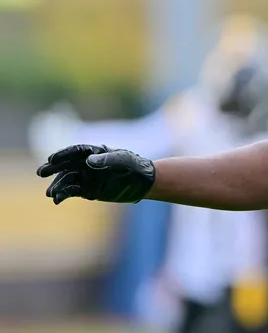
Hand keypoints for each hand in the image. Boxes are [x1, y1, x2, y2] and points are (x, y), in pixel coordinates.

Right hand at [36, 144, 155, 204]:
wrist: (142, 183)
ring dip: (57, 185)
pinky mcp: (87, 190)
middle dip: (53, 168)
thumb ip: (106, 159)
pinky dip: (63, 194)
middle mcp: (87, 164)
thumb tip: (89, 161)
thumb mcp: (123, 161)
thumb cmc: (134, 166)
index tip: (52, 159)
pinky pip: (71, 191)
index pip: (75, 151)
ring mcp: (86, 177)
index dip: (63, 155)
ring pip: (66, 180)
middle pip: (66, 164)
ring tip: (50, 193)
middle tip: (41, 172)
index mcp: (95, 152)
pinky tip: (56, 199)